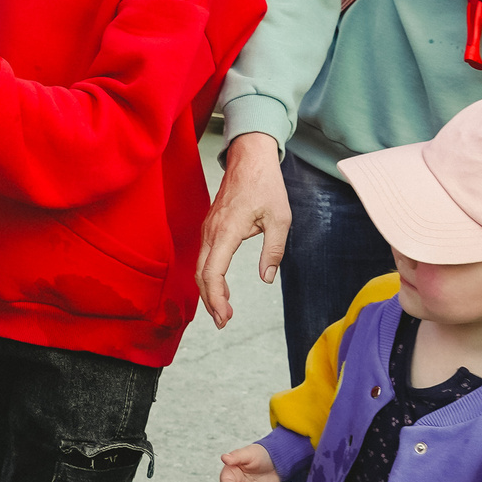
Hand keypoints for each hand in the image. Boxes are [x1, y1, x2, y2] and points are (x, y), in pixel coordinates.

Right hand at [198, 132, 289, 327]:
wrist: (249, 159)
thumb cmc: (265, 185)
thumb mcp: (280, 218)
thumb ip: (274, 250)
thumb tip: (266, 277)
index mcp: (227, 231)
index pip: (212, 273)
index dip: (216, 298)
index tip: (225, 316)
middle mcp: (211, 232)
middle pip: (201, 275)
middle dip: (210, 301)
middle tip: (223, 322)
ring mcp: (208, 229)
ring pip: (200, 267)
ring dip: (209, 291)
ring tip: (223, 311)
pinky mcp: (210, 227)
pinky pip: (204, 257)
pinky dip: (209, 277)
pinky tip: (221, 288)